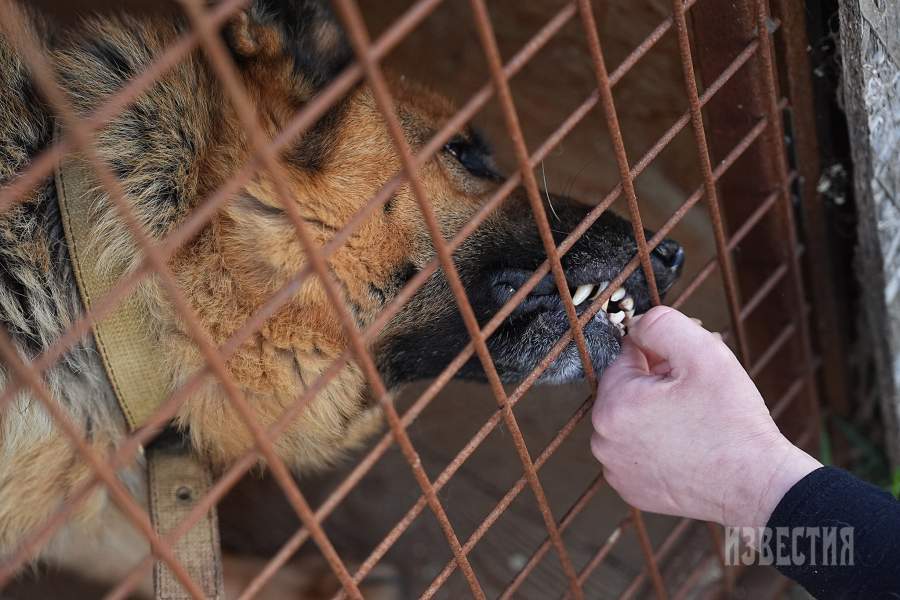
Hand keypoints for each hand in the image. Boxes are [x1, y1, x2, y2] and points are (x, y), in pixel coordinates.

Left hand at [590, 306, 821, 527]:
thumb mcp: (702, 352)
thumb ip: (661, 324)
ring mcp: (617, 470)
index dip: (661, 353)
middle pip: (628, 389)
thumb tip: (637, 325)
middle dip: (658, 381)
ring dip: (658, 410)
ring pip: (633, 420)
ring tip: (696, 415)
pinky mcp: (633, 490)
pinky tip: (689, 443)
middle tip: (697, 389)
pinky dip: (658, 442)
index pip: (626, 357)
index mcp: (612, 406)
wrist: (757, 485)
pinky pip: (639, 451)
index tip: (689, 364)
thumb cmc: (732, 421)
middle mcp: (604, 441)